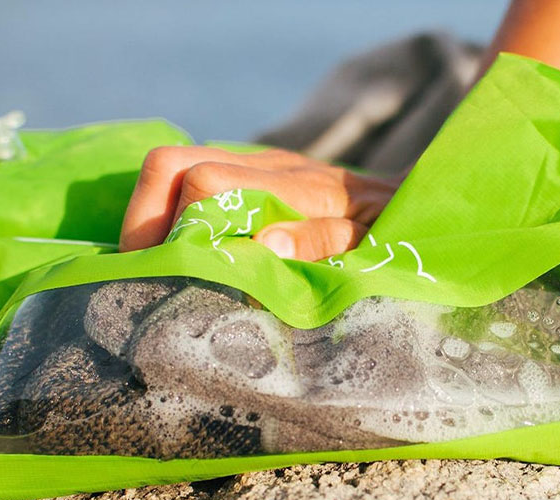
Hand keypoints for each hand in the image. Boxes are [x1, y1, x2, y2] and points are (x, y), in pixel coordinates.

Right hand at [119, 146, 400, 261]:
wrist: (418, 197)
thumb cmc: (394, 232)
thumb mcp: (369, 245)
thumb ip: (319, 242)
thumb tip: (263, 243)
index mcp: (292, 185)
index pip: (203, 184)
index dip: (172, 229)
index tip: (165, 275)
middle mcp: (264, 166)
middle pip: (168, 163)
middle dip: (142, 218)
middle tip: (143, 269)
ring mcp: (255, 164)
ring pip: (172, 166)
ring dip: (150, 215)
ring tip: (155, 263)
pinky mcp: (253, 172)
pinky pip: (190, 177)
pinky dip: (169, 212)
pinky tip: (179, 249)